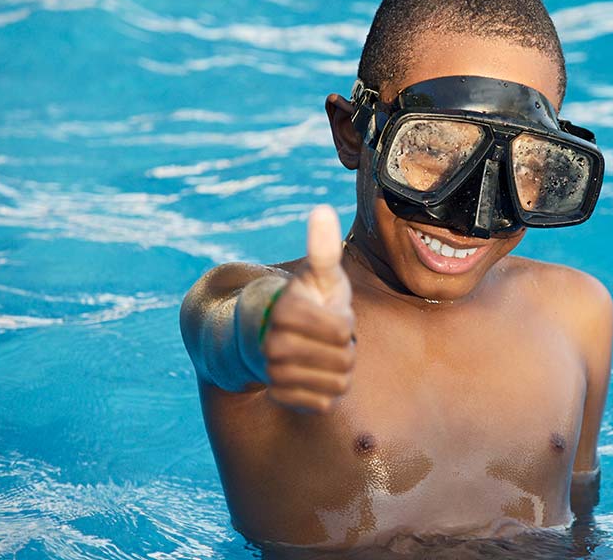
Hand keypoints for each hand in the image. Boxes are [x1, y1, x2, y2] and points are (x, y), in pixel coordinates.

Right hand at [261, 205, 354, 412]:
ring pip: (337, 383)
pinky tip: (313, 373)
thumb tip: (322, 210)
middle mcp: (273, 345)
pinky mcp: (282, 397)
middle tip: (324, 336)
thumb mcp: (318, 273)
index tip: (327, 312)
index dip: (345, 321)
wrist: (267, 334)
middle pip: (344, 360)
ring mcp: (276, 374)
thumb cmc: (304, 299)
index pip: (343, 330)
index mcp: (286, 312)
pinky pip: (324, 402)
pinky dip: (326, 389)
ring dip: (337, 369)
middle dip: (343, 348)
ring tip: (318, 353)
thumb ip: (323, 247)